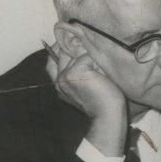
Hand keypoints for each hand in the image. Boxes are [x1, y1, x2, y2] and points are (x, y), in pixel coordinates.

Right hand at [45, 41, 127, 155]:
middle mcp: (59, 80)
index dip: (60, 50)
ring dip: (91, 59)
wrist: (108, 115)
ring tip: (101, 75)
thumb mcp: (85, 86)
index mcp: (59, 84)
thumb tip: (79, 48)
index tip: (73, 46)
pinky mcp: (77, 72)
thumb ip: (77, 71)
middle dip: (79, 52)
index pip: (52, 60)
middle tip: (95, 65)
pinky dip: (97, 63)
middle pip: (64, 53)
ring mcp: (66, 75)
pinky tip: (102, 75)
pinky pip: (87, 56)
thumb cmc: (103, 102)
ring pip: (77, 53)